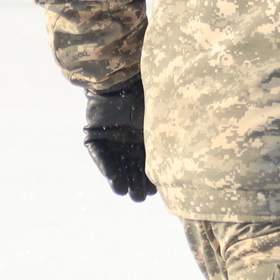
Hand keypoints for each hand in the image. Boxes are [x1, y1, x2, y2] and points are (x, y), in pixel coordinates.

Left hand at [85, 79, 156, 201]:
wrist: (118, 82)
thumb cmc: (143, 100)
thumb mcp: (158, 123)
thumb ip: (166, 140)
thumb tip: (185, 162)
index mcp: (144, 138)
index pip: (147, 163)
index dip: (150, 178)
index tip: (154, 191)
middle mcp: (127, 141)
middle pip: (131, 168)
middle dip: (136, 183)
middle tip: (139, 197)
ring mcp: (110, 140)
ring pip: (116, 166)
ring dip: (121, 180)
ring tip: (126, 194)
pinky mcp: (94, 138)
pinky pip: (100, 156)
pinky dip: (107, 168)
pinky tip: (114, 181)